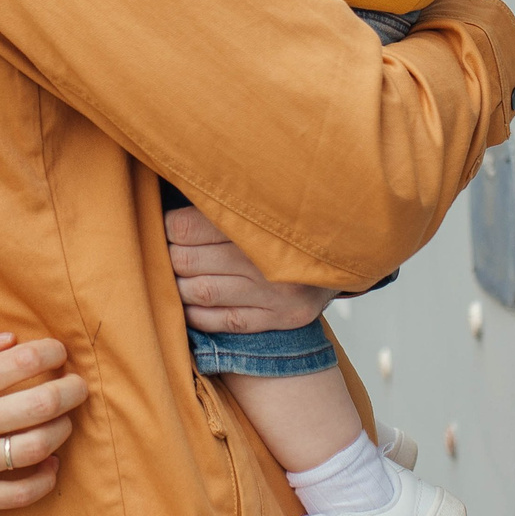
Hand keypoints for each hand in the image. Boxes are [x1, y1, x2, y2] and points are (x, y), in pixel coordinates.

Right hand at [0, 332, 89, 515]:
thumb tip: (6, 339)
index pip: (18, 362)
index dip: (51, 354)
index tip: (60, 354)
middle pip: (40, 404)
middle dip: (71, 391)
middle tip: (80, 387)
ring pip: (37, 447)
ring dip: (62, 433)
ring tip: (64, 424)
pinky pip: (21, 493)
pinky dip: (46, 480)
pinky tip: (51, 467)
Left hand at [167, 206, 336, 333]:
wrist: (346, 254)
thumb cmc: (290, 225)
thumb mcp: (264, 203)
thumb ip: (223, 201)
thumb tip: (171, 193)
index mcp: (257, 222)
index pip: (187, 228)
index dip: (170, 227)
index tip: (169, 226)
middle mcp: (267, 260)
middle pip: (189, 260)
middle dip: (171, 256)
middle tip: (168, 251)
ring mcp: (274, 294)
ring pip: (201, 292)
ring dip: (178, 287)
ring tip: (176, 277)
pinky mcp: (280, 319)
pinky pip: (223, 322)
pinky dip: (197, 314)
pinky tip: (190, 304)